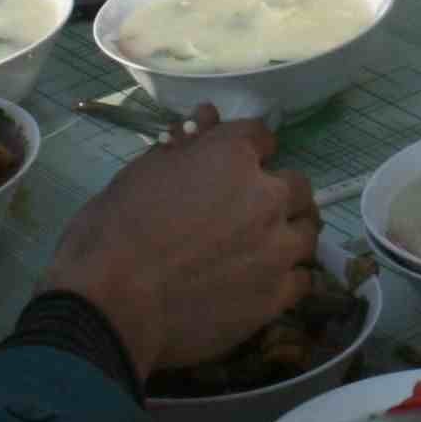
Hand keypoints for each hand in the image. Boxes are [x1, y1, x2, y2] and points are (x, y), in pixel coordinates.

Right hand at [45, 108, 317, 377]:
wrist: (113, 302)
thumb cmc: (116, 229)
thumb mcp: (142, 172)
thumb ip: (183, 146)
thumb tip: (207, 118)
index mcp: (232, 157)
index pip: (261, 137)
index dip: (246, 150)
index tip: (232, 167)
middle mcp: (267, 197)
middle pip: (296, 185)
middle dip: (276, 192)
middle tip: (248, 211)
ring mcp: (278, 248)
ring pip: (307, 230)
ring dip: (289, 232)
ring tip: (263, 247)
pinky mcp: (277, 296)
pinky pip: (303, 279)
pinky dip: (288, 276)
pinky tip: (266, 281)